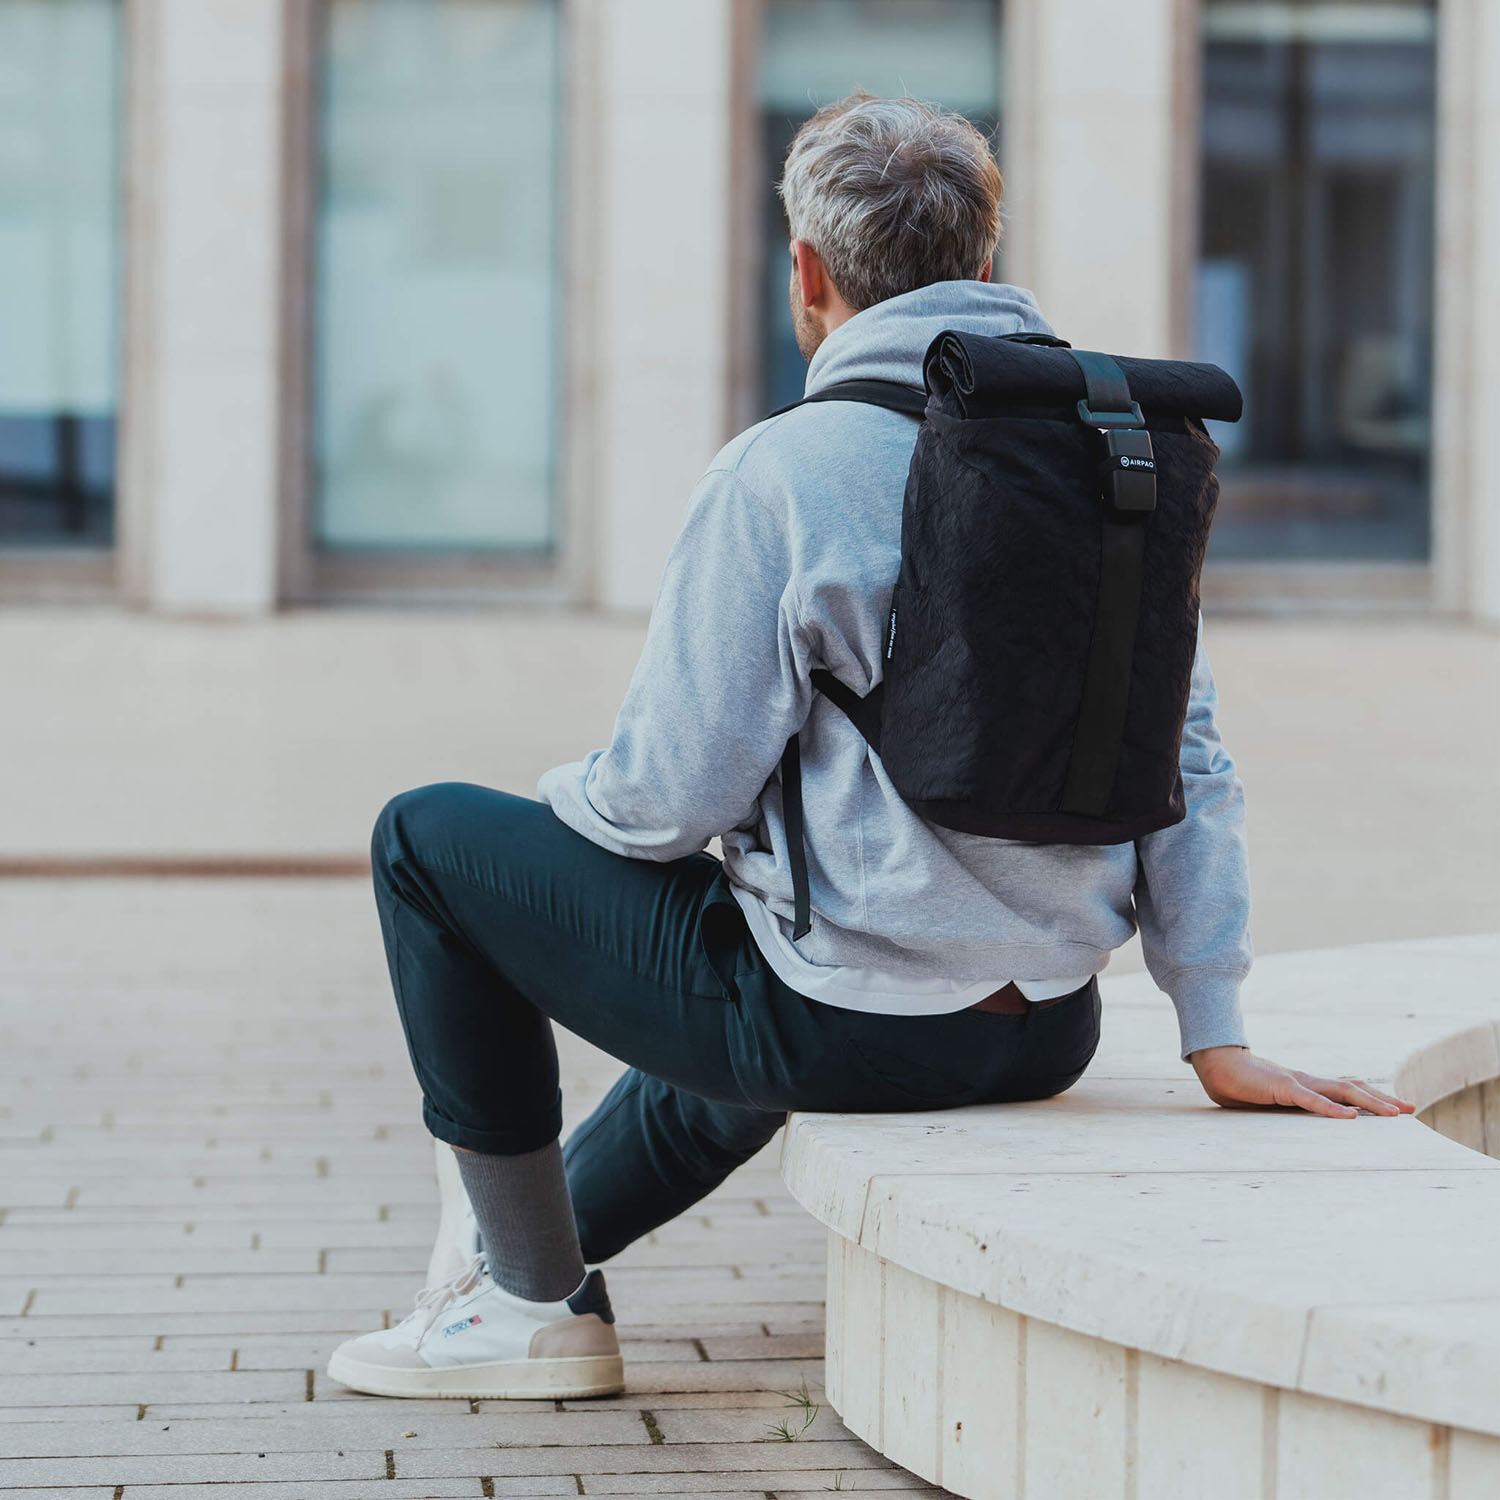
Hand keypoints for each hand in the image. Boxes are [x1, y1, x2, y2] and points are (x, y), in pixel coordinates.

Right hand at [1189, 1045, 1415, 1117]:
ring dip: (1369, 1102)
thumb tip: (1299, 1120)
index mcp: (1305, 1085)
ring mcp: (1296, 1082)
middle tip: (1410, 1109)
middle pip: (1352, 1087)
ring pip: (1341, 1090)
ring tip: (1392, 1114)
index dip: (1371, 1096)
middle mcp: (1307, 1081)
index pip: (1345, 1088)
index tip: (1395, 1107)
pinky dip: (1331, 1109)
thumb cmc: (1238, 1083)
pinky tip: (1349, 1117)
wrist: (1214, 1063)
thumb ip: (1287, 1106)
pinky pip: (1311, 1100)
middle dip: (1382, 1099)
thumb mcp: (1269, 1099)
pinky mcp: (1281, 1087)